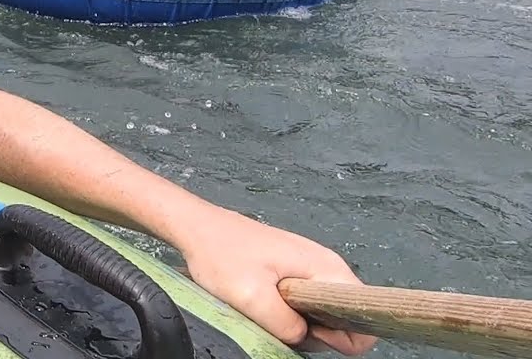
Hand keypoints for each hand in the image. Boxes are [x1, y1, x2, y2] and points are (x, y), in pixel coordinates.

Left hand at [182, 209, 377, 355]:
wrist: (198, 227)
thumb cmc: (222, 255)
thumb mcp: (252, 298)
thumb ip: (287, 325)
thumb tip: (304, 336)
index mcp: (327, 268)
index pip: (365, 312)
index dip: (344, 334)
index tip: (308, 329)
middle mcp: (326, 266)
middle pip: (344, 316)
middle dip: (318, 331)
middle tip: (278, 320)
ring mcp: (310, 268)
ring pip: (322, 312)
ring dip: (299, 322)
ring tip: (267, 310)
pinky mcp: (294, 271)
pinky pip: (305, 303)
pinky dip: (288, 312)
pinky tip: (264, 305)